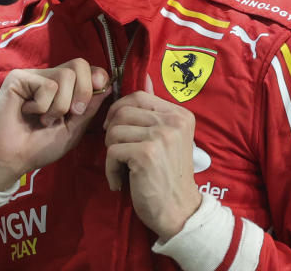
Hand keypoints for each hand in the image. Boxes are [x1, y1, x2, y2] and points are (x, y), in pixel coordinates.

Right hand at [0, 58, 109, 189]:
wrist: (8, 160)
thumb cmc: (37, 147)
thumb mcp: (72, 130)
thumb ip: (88, 108)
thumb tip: (107, 85)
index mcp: (63, 88)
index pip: (87, 69)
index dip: (97, 77)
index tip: (98, 91)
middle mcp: (48, 78)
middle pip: (80, 65)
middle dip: (83, 92)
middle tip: (71, 114)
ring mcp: (33, 76)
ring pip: (65, 76)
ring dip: (59, 106)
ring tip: (43, 119)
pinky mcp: (18, 78)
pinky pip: (47, 85)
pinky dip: (42, 106)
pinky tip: (27, 113)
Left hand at [103, 75, 201, 239]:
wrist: (179, 212)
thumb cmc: (169, 176)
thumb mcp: (168, 139)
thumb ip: (155, 110)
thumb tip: (145, 78)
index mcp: (180, 115)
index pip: (139, 95)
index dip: (119, 109)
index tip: (116, 128)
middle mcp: (173, 122)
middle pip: (123, 111)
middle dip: (112, 132)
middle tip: (118, 153)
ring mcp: (160, 136)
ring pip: (114, 132)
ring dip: (111, 153)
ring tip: (122, 168)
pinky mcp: (146, 154)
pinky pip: (112, 152)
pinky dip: (111, 169)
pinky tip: (120, 181)